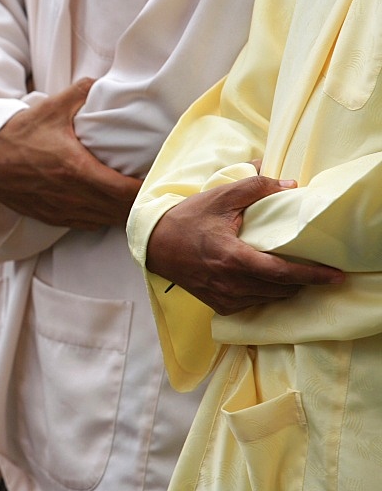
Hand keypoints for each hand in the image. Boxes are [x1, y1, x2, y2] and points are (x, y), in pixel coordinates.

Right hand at [0, 78, 141, 229]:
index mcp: (76, 171)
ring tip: (136, 197)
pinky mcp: (52, 218)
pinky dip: (103, 217)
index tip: (161, 177)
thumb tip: (105, 80)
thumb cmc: (17, 135)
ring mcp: (61, 212)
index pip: (126, 192)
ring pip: (106, 222)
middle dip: (141, 203)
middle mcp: (71, 197)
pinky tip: (108, 204)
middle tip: (156, 187)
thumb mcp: (51, 108)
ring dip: (122, 212)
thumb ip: (82, 92)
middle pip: (121, 212)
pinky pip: (88, 224)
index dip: (148, 189)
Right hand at [146, 175, 344, 314]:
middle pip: (281, 289)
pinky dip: (266, 294)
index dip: (312, 275)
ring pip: (270, 299)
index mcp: (232, 257)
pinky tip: (265, 280)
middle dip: (303, 280)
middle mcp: (229, 282)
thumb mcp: (220, 196)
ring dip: (285, 287)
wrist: (156, 244)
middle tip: (318, 268)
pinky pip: (253, 304)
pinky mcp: (219, 305)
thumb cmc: (188, 219)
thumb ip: (256, 187)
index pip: (281, 273)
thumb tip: (290, 186)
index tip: (335, 276)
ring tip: (293, 272)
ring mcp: (223, 297)